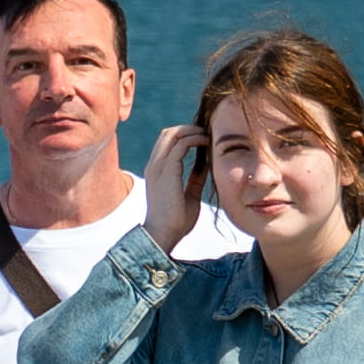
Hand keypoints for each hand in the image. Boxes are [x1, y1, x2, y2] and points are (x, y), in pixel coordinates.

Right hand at [141, 125, 208, 247]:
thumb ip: (196, 177)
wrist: (165, 235)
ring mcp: (158, 167)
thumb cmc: (176, 221)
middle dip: (188, 128)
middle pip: (168, 133)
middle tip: (207, 132)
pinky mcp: (167, 171)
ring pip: (172, 134)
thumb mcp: (189, 194)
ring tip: (208, 135)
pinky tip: (206, 142)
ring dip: (192, 131)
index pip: (167, 142)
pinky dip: (194, 139)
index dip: (185, 135)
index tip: (204, 138)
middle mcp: (154, 165)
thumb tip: (206, 163)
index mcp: (157, 171)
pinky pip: (180, 145)